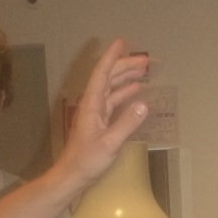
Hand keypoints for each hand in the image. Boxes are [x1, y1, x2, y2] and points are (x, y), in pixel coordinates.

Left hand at [47, 38, 149, 191]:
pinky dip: (124, 93)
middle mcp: (92, 104)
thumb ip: (127, 123)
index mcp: (92, 104)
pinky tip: (135, 91)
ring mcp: (96, 112)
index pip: (102, 74)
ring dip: (126, 77)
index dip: (112, 57)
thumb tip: (143, 104)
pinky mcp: (99, 122)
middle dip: (125, 65)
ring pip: (111, 87)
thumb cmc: (88, 160)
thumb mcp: (110, 143)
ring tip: (143, 70)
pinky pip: (113, 101)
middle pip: (108, 77)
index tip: (122, 42)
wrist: (72, 175)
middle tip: (145, 59)